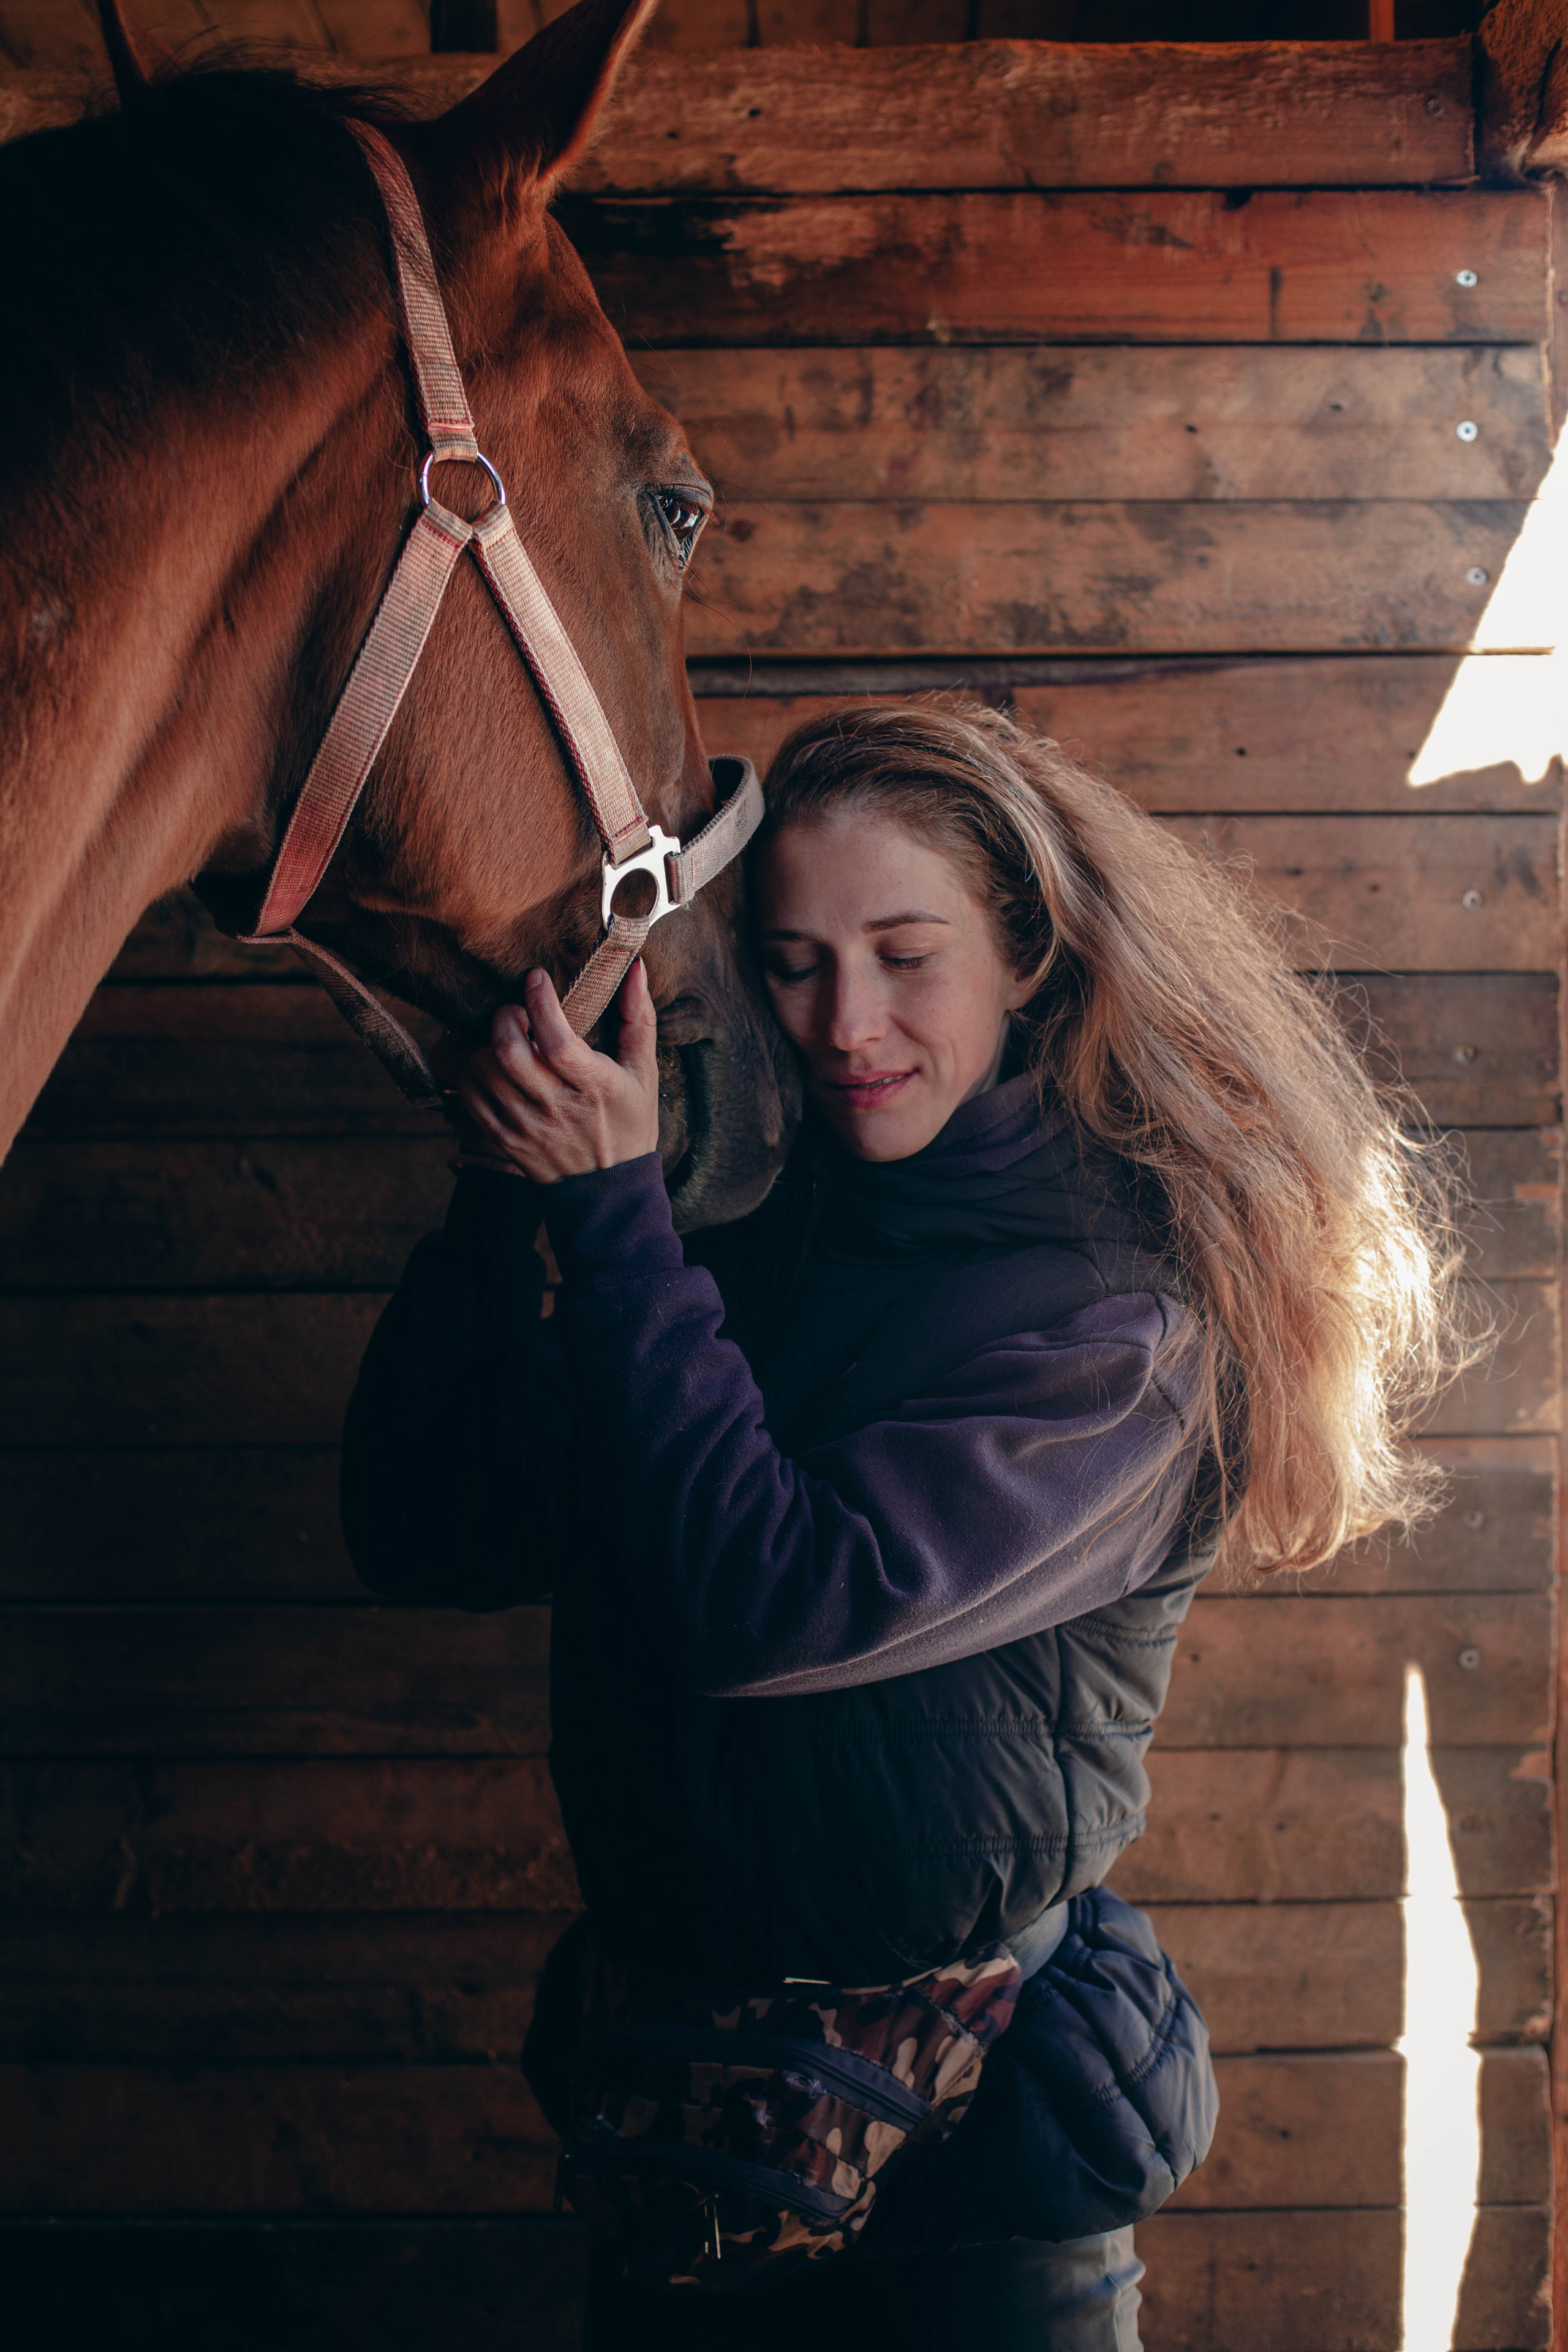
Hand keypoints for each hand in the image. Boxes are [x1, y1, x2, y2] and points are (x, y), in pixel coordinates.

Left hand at [457, 962, 660, 1182]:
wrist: (608, 1191)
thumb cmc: (628, 1123)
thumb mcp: (643, 1073)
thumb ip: (638, 1018)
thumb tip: (634, 968)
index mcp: (595, 1087)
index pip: (557, 1042)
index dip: (540, 1003)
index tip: (536, 978)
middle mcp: (557, 1108)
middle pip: (509, 1052)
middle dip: (505, 1016)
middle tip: (516, 1010)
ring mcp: (527, 1126)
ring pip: (484, 1070)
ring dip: (487, 1042)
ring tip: (505, 1038)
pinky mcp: (504, 1139)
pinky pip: (470, 1095)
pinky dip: (472, 1071)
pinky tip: (491, 1065)